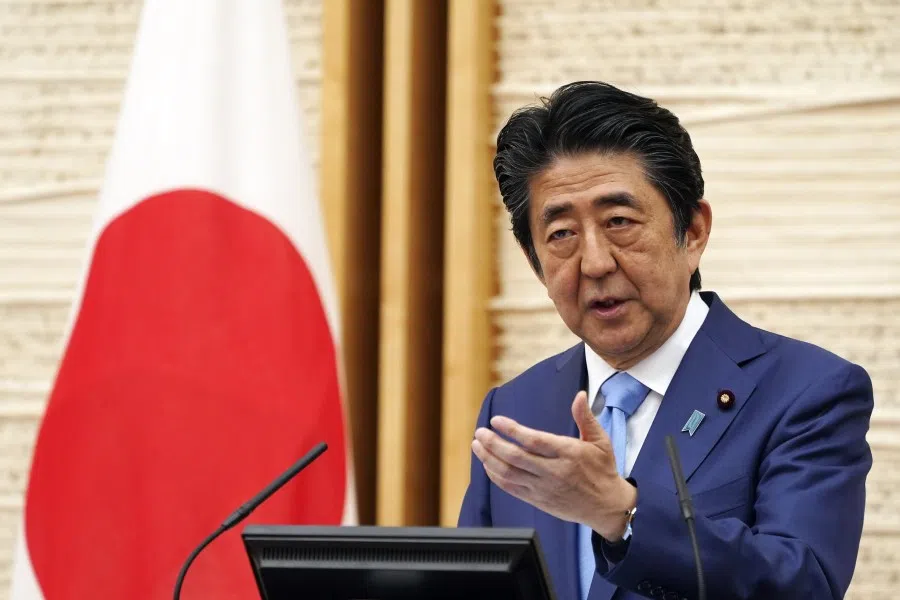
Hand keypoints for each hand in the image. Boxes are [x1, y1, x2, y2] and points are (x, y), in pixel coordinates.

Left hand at [471, 391, 636, 540]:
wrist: (607, 506)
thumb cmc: (603, 470)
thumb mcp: (600, 441)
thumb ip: (586, 417)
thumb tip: (580, 395)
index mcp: (568, 453)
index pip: (534, 441)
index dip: (512, 430)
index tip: (496, 420)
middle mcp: (554, 472)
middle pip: (516, 458)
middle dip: (493, 444)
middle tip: (480, 432)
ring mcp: (544, 488)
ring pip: (509, 474)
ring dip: (489, 459)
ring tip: (477, 445)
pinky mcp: (538, 500)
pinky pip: (511, 488)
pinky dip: (496, 477)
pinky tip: (487, 465)